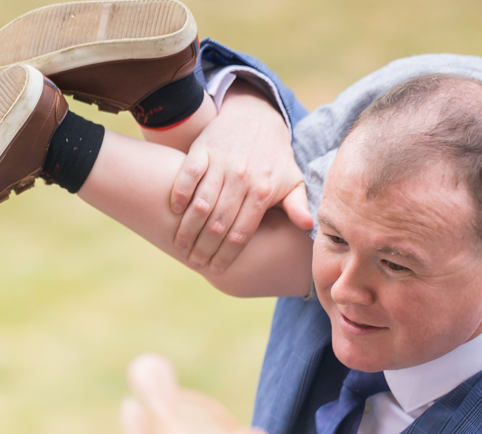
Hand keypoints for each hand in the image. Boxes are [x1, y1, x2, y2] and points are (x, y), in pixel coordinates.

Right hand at [170, 82, 311, 272]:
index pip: (241, 233)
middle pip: (218, 224)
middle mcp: (242, 178)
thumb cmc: (274, 157)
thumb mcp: (292, 180)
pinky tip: (175, 211)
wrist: (257, 116)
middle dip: (205, 248)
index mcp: (262, 191)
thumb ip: (298, 205)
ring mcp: (221, 163)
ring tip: (181, 246)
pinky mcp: (203, 148)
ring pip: (201, 204)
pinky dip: (179, 194)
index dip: (226, 255)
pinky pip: (187, 175)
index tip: (216, 269)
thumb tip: (306, 227)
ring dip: (188, 229)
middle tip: (195, 261)